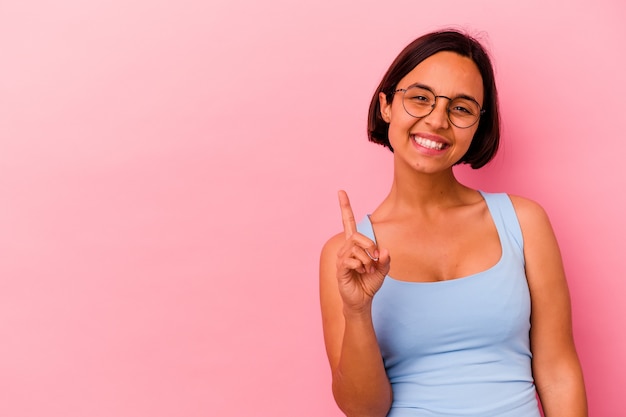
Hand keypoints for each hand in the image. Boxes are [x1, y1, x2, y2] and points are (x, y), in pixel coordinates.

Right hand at [336, 190, 389, 312]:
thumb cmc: (369, 283)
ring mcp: (342, 259)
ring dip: (367, 260)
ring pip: (355, 249)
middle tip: (377, 257)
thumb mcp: (383, 270)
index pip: (347, 222)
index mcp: (354, 245)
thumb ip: (385, 260)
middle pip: (356, 236)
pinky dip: (360, 265)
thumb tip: (384, 251)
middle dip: (370, 245)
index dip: (345, 207)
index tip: (341, 192)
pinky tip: (362, 272)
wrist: (361, 300)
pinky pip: (351, 260)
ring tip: (369, 270)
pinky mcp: (340, 269)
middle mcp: (345, 249)